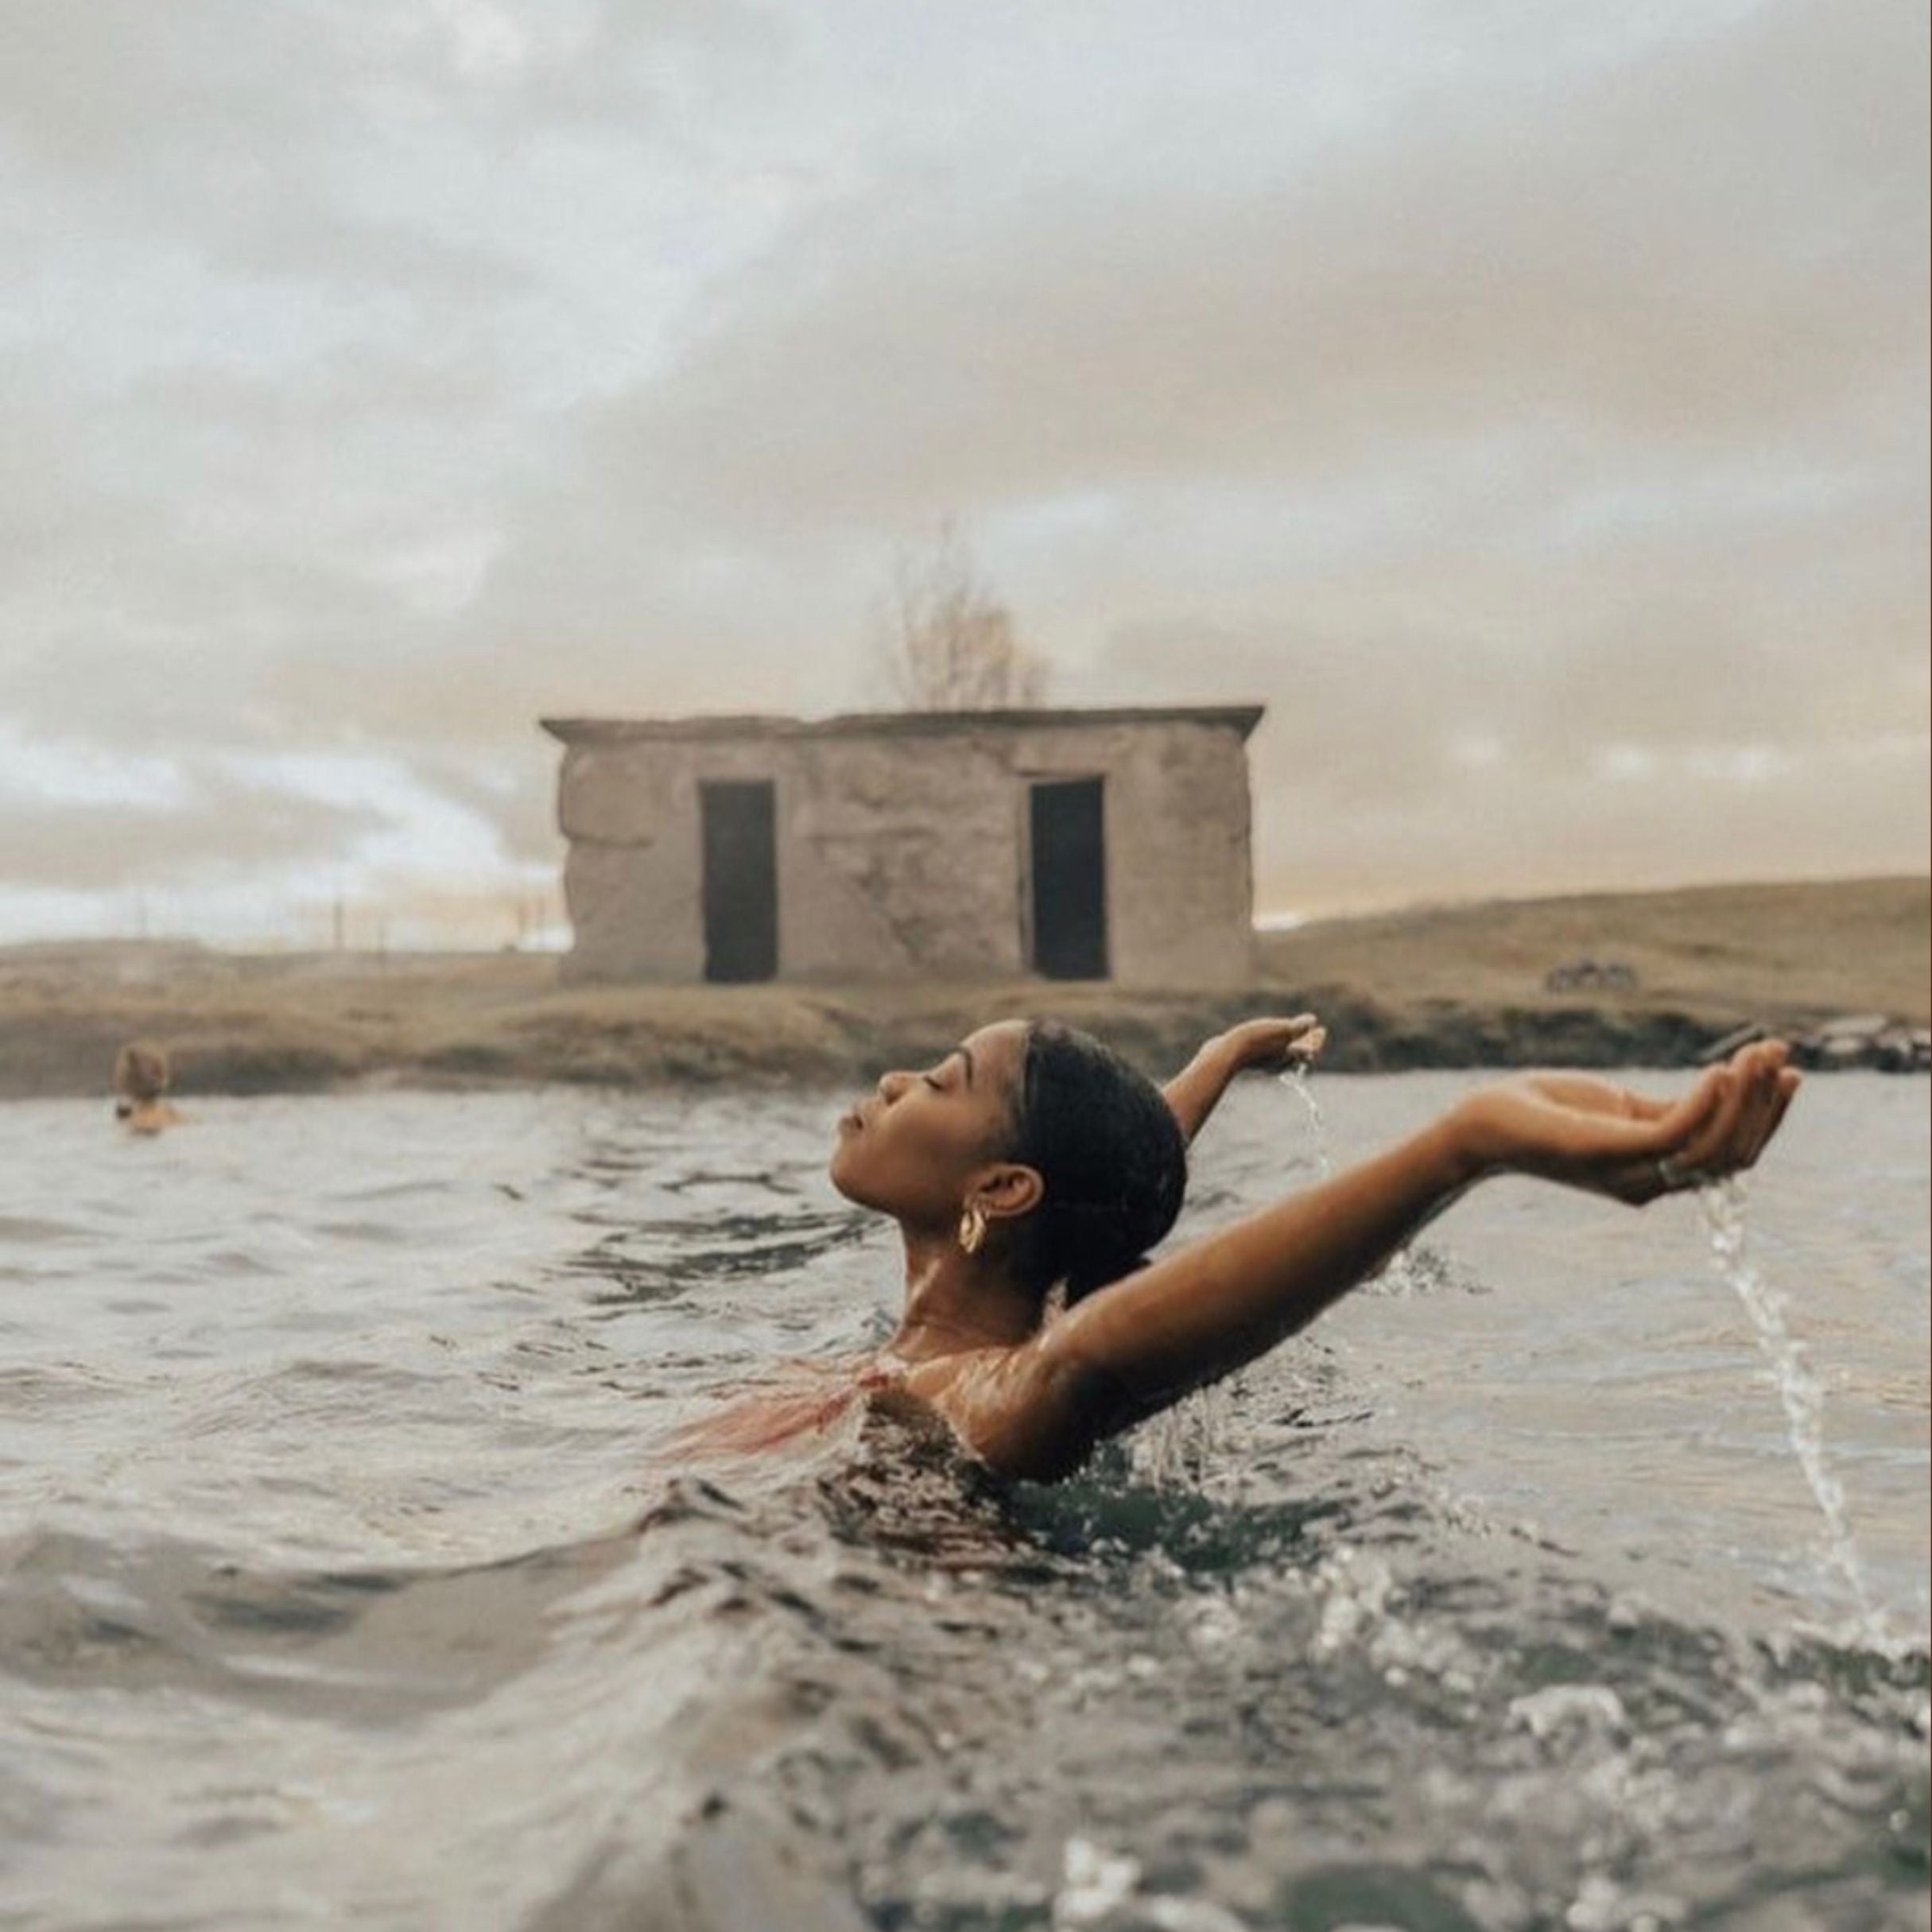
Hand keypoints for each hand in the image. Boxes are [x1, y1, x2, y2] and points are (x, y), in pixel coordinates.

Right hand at [1217, 1014, 1325, 1074]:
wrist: (1224, 1054)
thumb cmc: (1255, 1042)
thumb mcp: (1281, 1031)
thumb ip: (1299, 1027)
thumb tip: (1313, 1022)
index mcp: (1288, 1057)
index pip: (1309, 1050)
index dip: (1316, 1039)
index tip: (1321, 1030)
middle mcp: (1276, 1062)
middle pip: (1296, 1052)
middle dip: (1304, 1041)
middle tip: (1311, 1030)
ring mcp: (1261, 1060)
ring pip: (1280, 1051)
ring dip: (1287, 1041)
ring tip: (1291, 1031)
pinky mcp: (1248, 1056)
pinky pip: (1265, 1049)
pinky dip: (1271, 1041)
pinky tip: (1265, 1035)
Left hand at [1452, 1040, 1798, 1204]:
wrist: (1484, 1122)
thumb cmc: (1549, 1112)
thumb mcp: (1622, 1109)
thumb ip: (1671, 1110)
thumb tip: (1728, 1085)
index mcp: (1658, 1173)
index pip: (1732, 1156)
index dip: (1767, 1118)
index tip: (1788, 1073)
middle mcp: (1652, 1183)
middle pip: (1734, 1156)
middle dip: (1765, 1106)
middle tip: (1780, 1057)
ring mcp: (1632, 1173)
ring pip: (1714, 1148)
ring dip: (1745, 1100)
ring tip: (1755, 1056)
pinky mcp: (1609, 1152)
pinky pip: (1677, 1135)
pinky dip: (1706, 1104)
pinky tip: (1719, 1071)